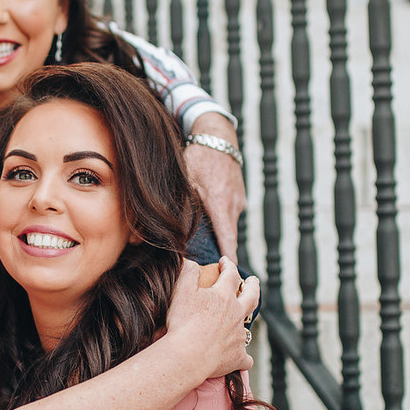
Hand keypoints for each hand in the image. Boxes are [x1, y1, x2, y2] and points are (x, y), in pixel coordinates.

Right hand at [165, 257, 258, 378]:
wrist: (188, 356)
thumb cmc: (182, 322)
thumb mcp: (181, 290)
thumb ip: (188, 272)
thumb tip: (193, 263)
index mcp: (224, 296)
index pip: (231, 275)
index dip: (228, 266)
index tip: (224, 262)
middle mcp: (236, 314)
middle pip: (252, 296)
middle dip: (253, 286)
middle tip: (254, 280)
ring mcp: (238, 336)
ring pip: (248, 327)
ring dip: (246, 323)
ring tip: (243, 321)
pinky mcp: (237, 357)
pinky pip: (245, 359)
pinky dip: (244, 359)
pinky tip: (242, 360)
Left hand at [183, 113, 246, 257]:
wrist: (218, 135)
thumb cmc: (198, 156)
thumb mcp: (185, 180)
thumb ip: (181, 206)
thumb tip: (170, 229)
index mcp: (221, 204)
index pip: (228, 239)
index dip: (228, 259)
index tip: (229, 274)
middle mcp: (234, 204)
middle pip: (227, 235)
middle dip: (219, 249)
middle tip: (208, 264)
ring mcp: (239, 199)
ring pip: (227, 223)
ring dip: (217, 230)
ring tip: (203, 235)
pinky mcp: (238, 194)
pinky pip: (229, 211)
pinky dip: (219, 216)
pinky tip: (207, 210)